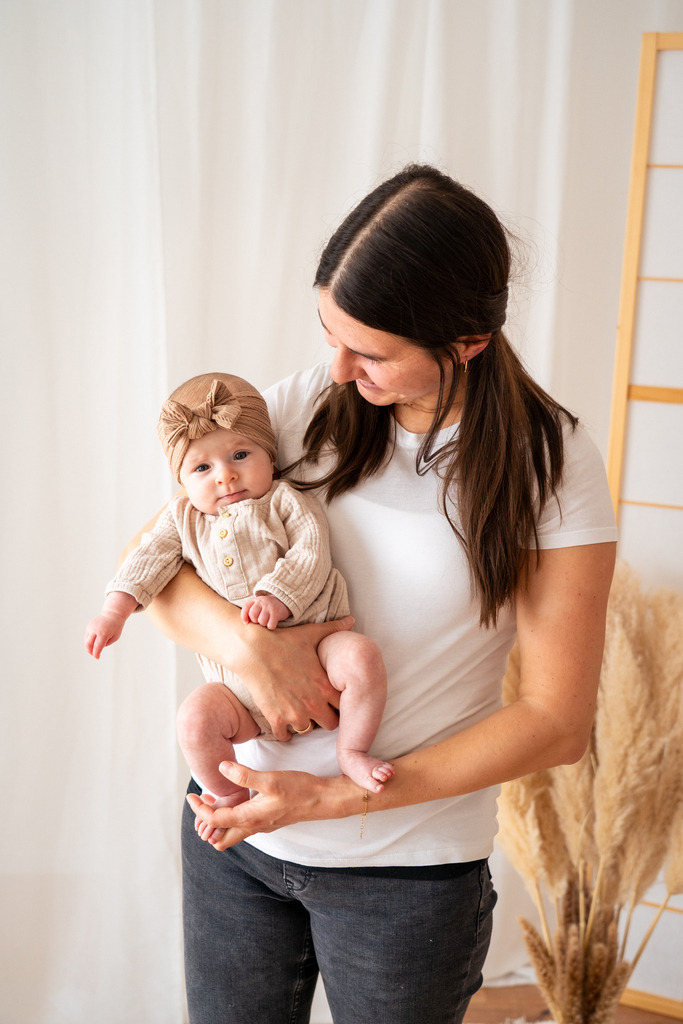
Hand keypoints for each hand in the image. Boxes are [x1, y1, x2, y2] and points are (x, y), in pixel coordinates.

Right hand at [84, 611, 125, 658]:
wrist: (112, 614)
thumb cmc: (116, 627)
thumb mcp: (115, 637)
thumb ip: (106, 643)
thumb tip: (97, 648)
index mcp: (103, 633)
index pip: (97, 646)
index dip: (96, 654)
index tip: (97, 658)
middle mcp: (96, 630)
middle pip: (88, 644)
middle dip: (90, 651)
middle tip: (93, 655)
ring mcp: (91, 627)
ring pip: (86, 640)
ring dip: (89, 646)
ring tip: (93, 649)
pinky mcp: (89, 626)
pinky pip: (88, 635)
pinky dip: (90, 640)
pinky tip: (94, 641)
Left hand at [186, 760, 357, 850]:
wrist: (323, 800)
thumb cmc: (299, 789)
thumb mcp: (270, 779)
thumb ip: (244, 776)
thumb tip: (221, 768)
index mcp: (249, 818)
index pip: (214, 820)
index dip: (199, 809)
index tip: (192, 795)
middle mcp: (253, 827)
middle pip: (219, 837)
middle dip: (205, 823)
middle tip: (202, 801)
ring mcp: (261, 826)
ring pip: (231, 834)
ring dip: (218, 821)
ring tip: (215, 798)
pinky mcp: (268, 821)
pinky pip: (242, 827)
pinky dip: (231, 817)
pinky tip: (236, 798)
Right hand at [232, 616, 353, 740]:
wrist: (253, 649)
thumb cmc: (284, 640)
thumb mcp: (312, 634)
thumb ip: (334, 629)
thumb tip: (351, 620)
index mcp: (325, 685)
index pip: (344, 706)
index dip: (339, 702)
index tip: (332, 698)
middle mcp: (313, 703)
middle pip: (330, 724)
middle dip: (325, 716)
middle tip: (317, 709)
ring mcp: (294, 713)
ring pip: (308, 730)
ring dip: (305, 723)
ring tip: (299, 711)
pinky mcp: (275, 718)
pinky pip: (285, 737)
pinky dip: (284, 731)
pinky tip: (282, 719)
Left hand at [241, 594, 291, 629]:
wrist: (283, 602)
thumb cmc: (267, 607)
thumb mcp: (258, 605)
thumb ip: (250, 610)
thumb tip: (245, 622)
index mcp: (256, 600)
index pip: (246, 607)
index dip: (244, 617)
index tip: (246, 622)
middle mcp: (262, 602)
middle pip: (253, 615)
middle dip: (255, 621)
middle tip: (260, 620)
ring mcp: (270, 607)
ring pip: (261, 621)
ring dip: (264, 624)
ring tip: (267, 621)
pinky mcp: (276, 613)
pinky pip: (270, 625)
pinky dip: (271, 626)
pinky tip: (273, 622)